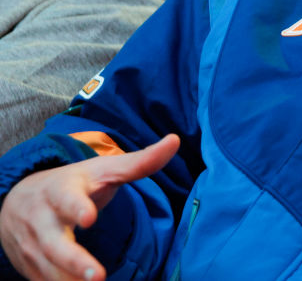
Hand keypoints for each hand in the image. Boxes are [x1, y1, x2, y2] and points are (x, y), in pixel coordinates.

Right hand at [0, 135, 179, 280]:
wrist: (19, 199)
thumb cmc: (74, 183)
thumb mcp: (103, 170)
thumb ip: (139, 162)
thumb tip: (174, 140)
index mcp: (61, 191)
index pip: (67, 199)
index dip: (76, 208)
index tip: (89, 219)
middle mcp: (42, 220)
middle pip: (55, 244)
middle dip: (74, 262)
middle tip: (98, 277)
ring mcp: (33, 245)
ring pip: (47, 268)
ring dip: (68, 280)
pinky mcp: (30, 265)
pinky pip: (42, 280)